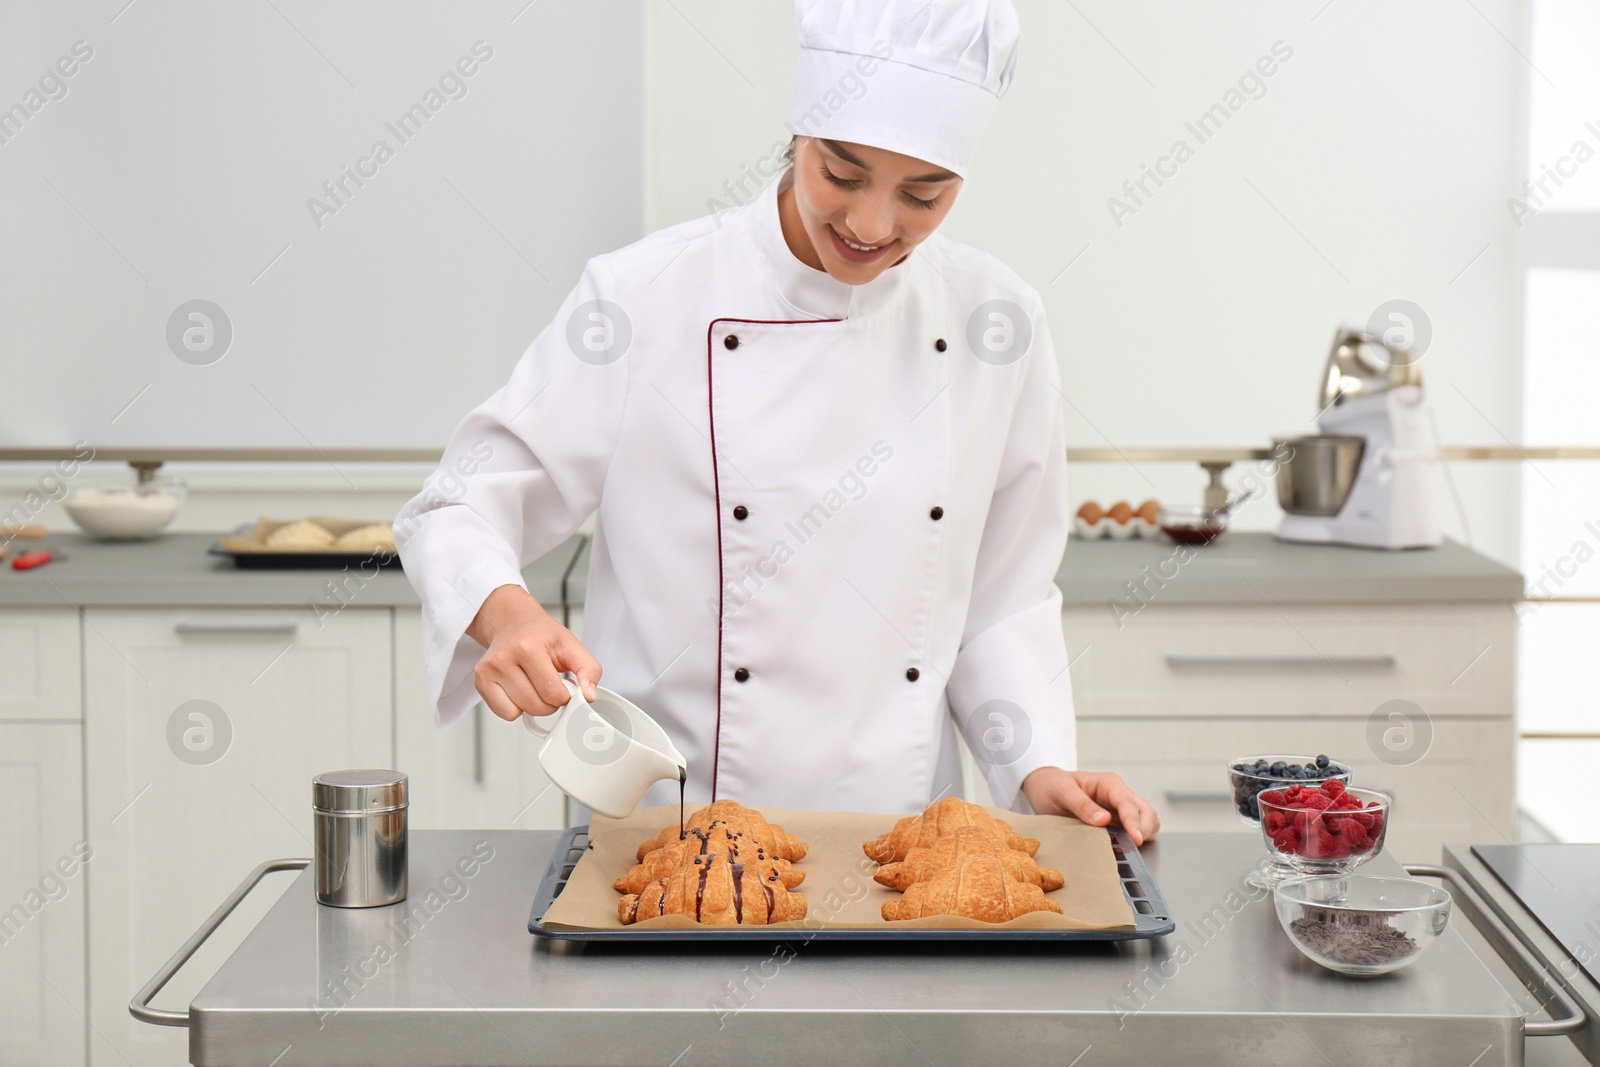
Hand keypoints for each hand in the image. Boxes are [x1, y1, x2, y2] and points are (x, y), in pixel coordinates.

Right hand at [466, 584, 601, 721]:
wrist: (512, 622)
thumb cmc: (541, 634)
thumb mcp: (571, 645)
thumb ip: (589, 670)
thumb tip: (589, 696)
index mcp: (527, 648)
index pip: (553, 693)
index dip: (565, 694)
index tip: (564, 682)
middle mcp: (502, 660)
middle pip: (536, 706)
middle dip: (550, 701)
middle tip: (549, 681)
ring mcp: (487, 672)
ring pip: (520, 712)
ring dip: (533, 704)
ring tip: (534, 683)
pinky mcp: (480, 682)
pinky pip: (505, 714)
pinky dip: (516, 707)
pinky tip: (519, 689)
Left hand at [1020, 767, 1160, 845]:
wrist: (1044, 788)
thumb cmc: (1051, 786)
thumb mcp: (1061, 792)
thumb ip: (1081, 805)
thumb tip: (1104, 820)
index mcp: (1108, 783)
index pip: (1128, 803)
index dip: (1134, 822)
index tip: (1136, 839)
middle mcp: (1119, 794)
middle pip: (1146, 812)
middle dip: (1144, 829)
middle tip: (1133, 847)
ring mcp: (1120, 807)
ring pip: (1147, 820)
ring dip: (1143, 834)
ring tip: (1128, 848)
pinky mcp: (1117, 820)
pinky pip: (1135, 829)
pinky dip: (1135, 839)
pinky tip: (1122, 847)